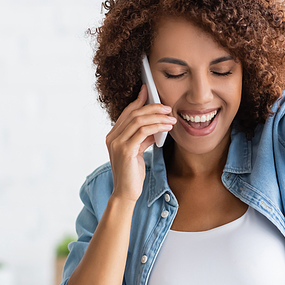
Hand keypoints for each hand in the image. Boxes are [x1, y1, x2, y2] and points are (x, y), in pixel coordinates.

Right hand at [105, 85, 176, 202]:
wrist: (126, 193)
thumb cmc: (132, 174)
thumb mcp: (138, 151)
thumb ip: (143, 137)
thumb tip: (156, 124)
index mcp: (113, 135)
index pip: (127, 112)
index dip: (138, 100)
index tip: (149, 91)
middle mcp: (112, 137)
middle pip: (134, 113)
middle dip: (152, 107)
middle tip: (168, 107)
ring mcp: (117, 143)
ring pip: (138, 120)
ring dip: (158, 117)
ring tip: (171, 118)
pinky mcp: (126, 150)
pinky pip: (143, 132)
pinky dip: (157, 127)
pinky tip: (167, 127)